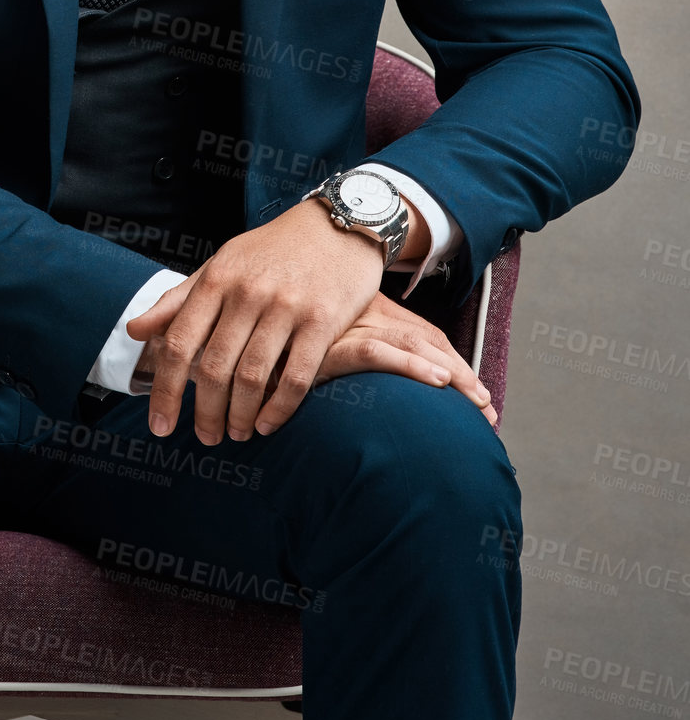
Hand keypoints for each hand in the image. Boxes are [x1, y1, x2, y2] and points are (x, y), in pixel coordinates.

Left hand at [126, 194, 390, 443]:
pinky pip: (297, 376)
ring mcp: (286, 306)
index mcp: (217, 279)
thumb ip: (178, 300)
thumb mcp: (220, 264)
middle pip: (213, 367)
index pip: (178, 342)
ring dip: (239, 416)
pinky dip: (279, 408)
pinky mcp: (323, 320)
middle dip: (204, 412)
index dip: (164, 389)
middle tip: (206, 437)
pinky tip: (268, 424)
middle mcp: (247, 292)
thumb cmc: (272, 250)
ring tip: (236, 434)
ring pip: (252, 376)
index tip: (160, 425)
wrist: (338, 223)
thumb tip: (134, 331)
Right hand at [275, 289, 496, 423]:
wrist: (231, 320)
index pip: (419, 332)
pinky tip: (437, 383)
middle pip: (422, 339)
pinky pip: (376, 354)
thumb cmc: (271, 339)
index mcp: (362, 308)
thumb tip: (379, 383)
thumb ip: (343, 355)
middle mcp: (358, 312)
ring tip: (477, 403)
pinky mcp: (326, 342)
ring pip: (409, 343)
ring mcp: (343, 325)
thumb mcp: (317, 343)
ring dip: (449, 373)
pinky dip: (409, 367)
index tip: (479, 396)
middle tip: (488, 411)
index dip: (450, 361)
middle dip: (460, 374)